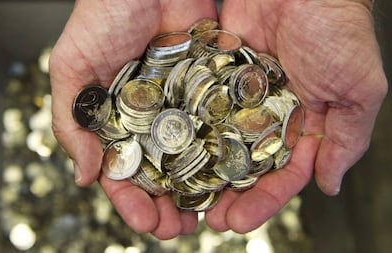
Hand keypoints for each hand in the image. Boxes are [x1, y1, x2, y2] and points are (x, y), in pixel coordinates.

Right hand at [49, 0, 216, 238]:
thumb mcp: (72, 69)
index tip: (146, 223)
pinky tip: (234, 173)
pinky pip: (219, 124)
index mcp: (118, 122)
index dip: (132, 202)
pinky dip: (226, 150)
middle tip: (181, 229)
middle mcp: (152, 121)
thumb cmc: (102, 16)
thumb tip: (85, 177)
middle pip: (162, 174)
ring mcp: (183, 107)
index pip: (123, 173)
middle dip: (170, 205)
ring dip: (201, 188)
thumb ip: (73, 122)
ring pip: (194, 157)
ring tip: (211, 213)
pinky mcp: (209, 90)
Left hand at [204, 0, 386, 232]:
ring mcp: (241, 99)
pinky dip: (189, 128)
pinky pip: (202, 107)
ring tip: (185, 195)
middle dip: (229, 194)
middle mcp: (269, 117)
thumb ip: (346, 139)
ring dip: (204, 170)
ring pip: (220, 142)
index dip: (263, 200)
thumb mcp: (357, 90)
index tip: (239, 221)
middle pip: (246, 166)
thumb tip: (329, 183)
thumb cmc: (338, 31)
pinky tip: (173, 150)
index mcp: (303, 126)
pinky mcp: (218, 77)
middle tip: (209, 218)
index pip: (283, 174)